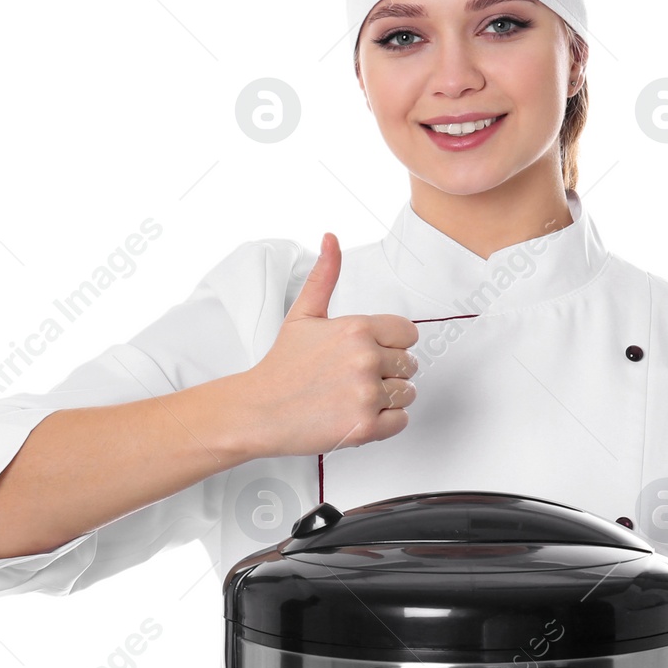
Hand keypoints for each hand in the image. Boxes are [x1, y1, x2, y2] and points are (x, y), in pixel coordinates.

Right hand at [241, 232, 418, 458]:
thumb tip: (331, 240)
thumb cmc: (281, 366)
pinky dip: (385, 422)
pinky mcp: (365, 427)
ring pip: (407, 393)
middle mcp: (366, 359)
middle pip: (409, 364)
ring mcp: (366, 394)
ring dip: (387, 397)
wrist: (258, 410)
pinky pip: (401, 421)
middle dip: (386, 372)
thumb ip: (324, 276)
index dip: (391, 344)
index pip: (408, 334)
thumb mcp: (303, 314)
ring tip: (354, 396)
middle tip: (353, 377)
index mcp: (357, 328)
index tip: (369, 352)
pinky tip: (358, 413)